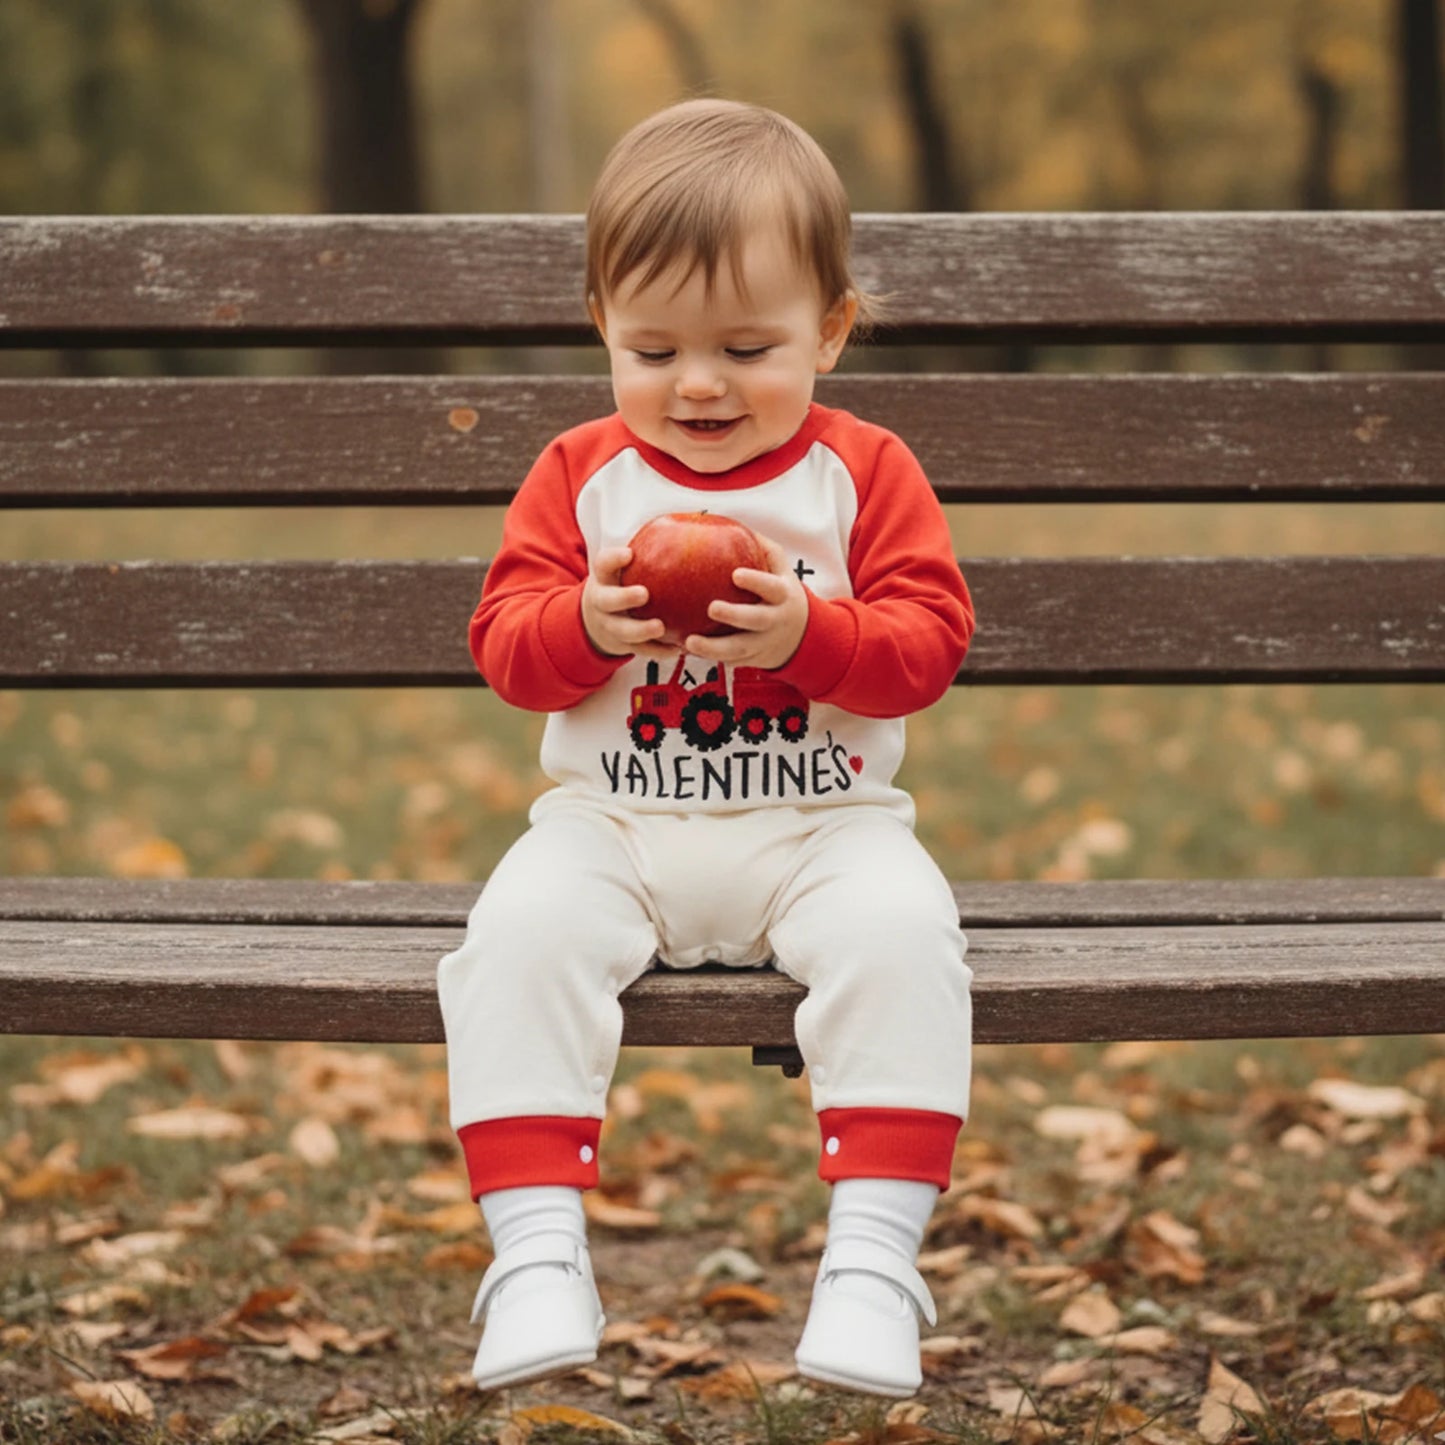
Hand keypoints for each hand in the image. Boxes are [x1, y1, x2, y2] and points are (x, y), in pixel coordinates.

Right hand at [581, 546, 674, 661]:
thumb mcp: (626, 569)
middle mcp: (602, 602)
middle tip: (644, 594)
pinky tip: (677, 649)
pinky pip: (640, 650)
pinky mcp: (622, 645)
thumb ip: (651, 551)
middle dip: (623, 598)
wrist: (599, 620)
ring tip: (660, 627)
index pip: (603, 564)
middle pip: (607, 601)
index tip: (629, 554)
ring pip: (622, 631)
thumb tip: (698, 522)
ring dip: (640, 630)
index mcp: (604, 578)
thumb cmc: (624, 584)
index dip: (613, 559)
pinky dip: (658, 651)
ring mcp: (610, 625)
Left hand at [684, 535, 807, 670]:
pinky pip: (729, 660)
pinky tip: (683, 650)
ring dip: (714, 648)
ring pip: (739, 649)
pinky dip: (709, 658)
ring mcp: (763, 644)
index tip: (735, 574)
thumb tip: (722, 519)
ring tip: (688, 642)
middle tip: (711, 607)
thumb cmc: (780, 591)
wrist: (802, 636)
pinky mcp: (752, 660)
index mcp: (782, 595)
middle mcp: (775, 621)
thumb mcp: (780, 567)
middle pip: (756, 620)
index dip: (756, 582)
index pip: (771, 588)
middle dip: (735, 616)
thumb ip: (758, 545)